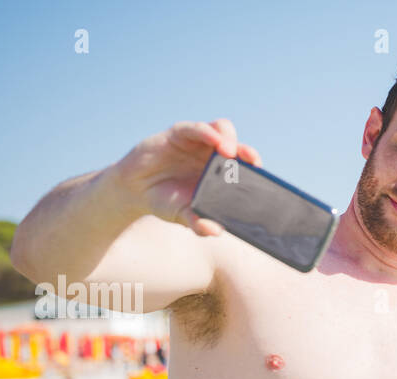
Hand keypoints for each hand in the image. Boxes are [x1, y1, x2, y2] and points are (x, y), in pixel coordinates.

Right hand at [112, 118, 263, 236]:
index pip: (243, 165)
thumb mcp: (183, 216)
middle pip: (237, 145)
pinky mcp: (178, 133)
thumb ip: (199, 223)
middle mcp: (211, 155)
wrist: (134, 191)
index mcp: (220, 173)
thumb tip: (215, 232)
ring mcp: (196, 142)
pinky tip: (214, 141)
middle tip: (251, 161)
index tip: (262, 175)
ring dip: (229, 139)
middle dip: (247, 151)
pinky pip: (196, 129)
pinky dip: (207, 133)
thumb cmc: (166, 201)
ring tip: (229, 153)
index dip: (254, 167)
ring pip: (221, 130)